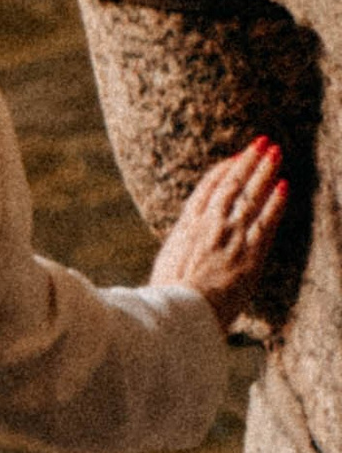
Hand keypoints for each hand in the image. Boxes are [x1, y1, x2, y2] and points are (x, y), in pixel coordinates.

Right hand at [150, 137, 289, 329]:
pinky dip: (275, 200)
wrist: (180, 310)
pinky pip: (266, 219)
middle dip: (248, 161)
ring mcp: (230, 236)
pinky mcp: (250, 252)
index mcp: (186, 225)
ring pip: (251, 195)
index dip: (223, 171)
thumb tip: (180, 252)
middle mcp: (209, 224)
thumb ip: (180, 251)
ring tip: (275, 151)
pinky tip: (284, 185)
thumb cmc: (168, 296)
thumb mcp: (167, 266)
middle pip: (232, 184)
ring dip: (264, 170)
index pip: (207, 189)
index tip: (235, 158)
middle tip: (261, 142)